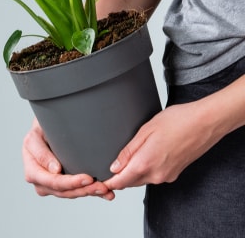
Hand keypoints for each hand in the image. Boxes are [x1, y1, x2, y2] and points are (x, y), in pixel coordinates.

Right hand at [22, 118, 114, 199]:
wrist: (46, 126)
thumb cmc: (42, 125)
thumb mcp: (38, 132)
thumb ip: (41, 151)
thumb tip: (55, 170)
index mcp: (31, 164)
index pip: (50, 180)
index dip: (69, 182)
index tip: (88, 178)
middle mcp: (37, 177)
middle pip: (61, 190)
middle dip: (83, 189)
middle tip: (101, 185)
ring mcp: (48, 183)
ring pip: (69, 193)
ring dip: (88, 192)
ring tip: (106, 189)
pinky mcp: (59, 184)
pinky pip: (74, 191)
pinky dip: (91, 192)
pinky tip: (106, 194)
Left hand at [104, 102, 223, 189]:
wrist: (204, 123)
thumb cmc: (177, 121)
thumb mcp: (145, 130)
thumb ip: (129, 151)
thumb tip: (115, 166)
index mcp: (147, 163)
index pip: (121, 182)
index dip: (108, 182)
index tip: (100, 180)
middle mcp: (157, 175)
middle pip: (131, 182)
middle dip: (119, 177)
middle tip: (109, 165)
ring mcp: (167, 175)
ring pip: (142, 179)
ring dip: (132, 172)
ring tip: (125, 157)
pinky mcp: (175, 173)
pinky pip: (154, 175)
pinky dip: (145, 169)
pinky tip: (144, 155)